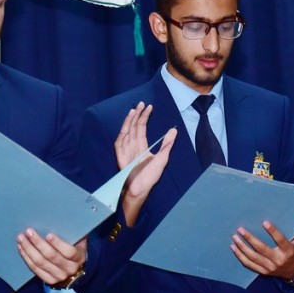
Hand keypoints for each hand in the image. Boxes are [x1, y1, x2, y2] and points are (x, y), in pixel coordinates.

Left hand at [16, 228, 86, 285]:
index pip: (68, 252)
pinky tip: (21, 248)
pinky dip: (27, 258)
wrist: (76, 269)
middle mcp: (69, 269)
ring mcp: (59, 276)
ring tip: (21, 238)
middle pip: (51, 256)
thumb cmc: (76, 248)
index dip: (58, 244)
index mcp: (78, 257)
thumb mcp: (79, 240)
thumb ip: (75, 231)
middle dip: (38, 243)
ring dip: (29, 250)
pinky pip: (35, 269)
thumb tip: (67, 214)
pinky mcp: (49, 281)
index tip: (48, 234)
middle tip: (28, 231)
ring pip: (41, 263)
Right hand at [114, 102, 176, 225]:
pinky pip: (120, 142)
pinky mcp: (121, 156)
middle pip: (134, 127)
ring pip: (127, 131)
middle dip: (137, 115)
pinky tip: (126, 124)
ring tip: (134, 110)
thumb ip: (167, 144)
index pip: (142, 128)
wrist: (140, 189)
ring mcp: (126, 150)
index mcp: (142, 146)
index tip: (149, 107)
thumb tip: (173, 131)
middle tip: (141, 103)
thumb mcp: (162, 159)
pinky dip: (122, 132)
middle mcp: (133, 146)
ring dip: (130, 121)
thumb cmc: (150, 177)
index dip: (145, 117)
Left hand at [230, 216, 293, 279]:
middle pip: (262, 249)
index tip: (264, 222)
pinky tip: (233, 248)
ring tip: (234, 237)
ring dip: (242, 247)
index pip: (280, 240)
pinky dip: (240, 256)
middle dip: (250, 239)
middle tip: (240, 229)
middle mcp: (278, 260)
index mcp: (288, 251)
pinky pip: (249, 265)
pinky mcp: (263, 272)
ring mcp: (269, 267)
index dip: (273, 232)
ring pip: (253, 257)